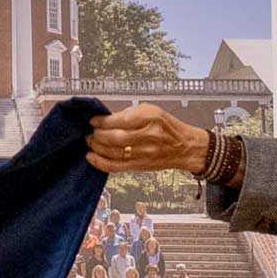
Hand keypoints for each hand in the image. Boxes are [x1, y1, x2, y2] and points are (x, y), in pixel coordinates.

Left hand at [85, 104, 210, 174]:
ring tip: (91, 142)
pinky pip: (116, 166)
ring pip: (112, 152)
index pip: (119, 120)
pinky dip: (100, 162)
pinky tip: (92, 157)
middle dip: (97, 135)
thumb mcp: (153, 110)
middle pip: (113, 138)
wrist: (185, 147)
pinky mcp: (139, 166)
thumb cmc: (169, 128)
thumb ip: (130, 113)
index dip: (102, 121)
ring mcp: (143, 153)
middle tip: (91, 132)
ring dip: (96, 147)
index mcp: (150, 118)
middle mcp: (147, 136)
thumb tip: (108, 119)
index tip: (94, 120)